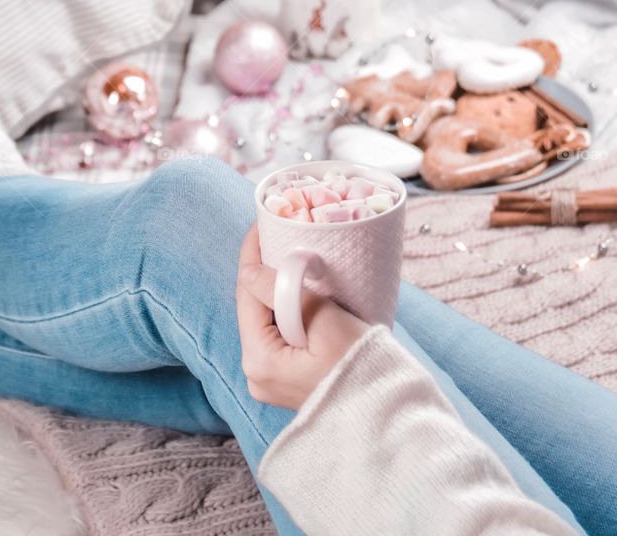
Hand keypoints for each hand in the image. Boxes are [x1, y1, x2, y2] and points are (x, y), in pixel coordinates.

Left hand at [235, 225, 367, 409]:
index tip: (263, 222)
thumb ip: (282, 291)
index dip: (252, 255)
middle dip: (265, 268)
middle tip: (278, 232)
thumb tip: (250, 269)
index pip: (246, 293)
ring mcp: (271, 378)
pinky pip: (280, 332)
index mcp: (259, 360)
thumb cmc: (361, 366)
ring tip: (290, 253)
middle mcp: (257, 373)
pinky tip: (300, 287)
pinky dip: (288, 308)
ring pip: (267, 317)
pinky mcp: (288, 378)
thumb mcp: (323, 320)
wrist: (389, 413)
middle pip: (254, 305)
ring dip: (278, 287)